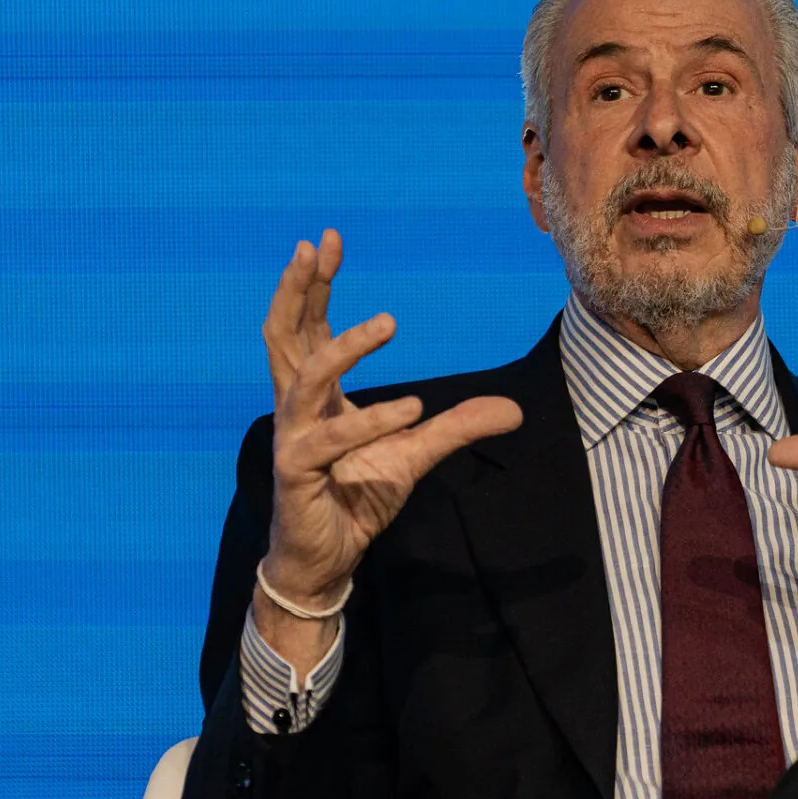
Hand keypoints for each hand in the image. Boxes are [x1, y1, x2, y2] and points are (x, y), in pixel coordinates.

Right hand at [258, 230, 521, 668]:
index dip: (312, 285)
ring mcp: (292, 438)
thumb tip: (514, 410)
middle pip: (283, 335)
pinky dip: (370, 422)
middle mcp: (296, 407)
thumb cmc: (356, 497)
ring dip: (345, 347)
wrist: (329, 558)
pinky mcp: (297, 472)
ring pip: (306, 378)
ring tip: (388, 323)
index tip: (326, 240)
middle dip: (298, 288)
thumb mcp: (415, 454)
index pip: (306, 327)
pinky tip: (410, 409)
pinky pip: (330, 440)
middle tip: (315, 246)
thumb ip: (456, 427)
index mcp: (315, 394)